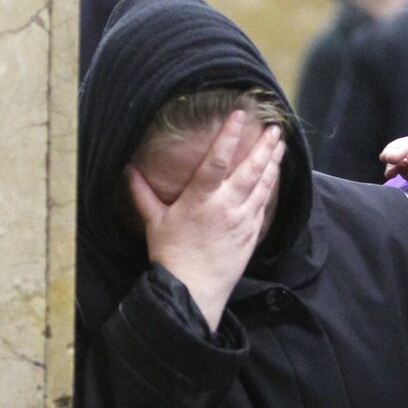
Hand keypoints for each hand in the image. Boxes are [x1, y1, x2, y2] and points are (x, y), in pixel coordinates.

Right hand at [127, 112, 284, 328]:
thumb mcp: (154, 222)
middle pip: (250, 170)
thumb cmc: (171, 256)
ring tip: (279, 144)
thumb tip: (128, 171)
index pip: (217, 160)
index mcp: (200, 199)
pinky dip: (270, 188)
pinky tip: (274, 176)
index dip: (229, 135)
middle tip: (274, 128)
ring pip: (262, 185)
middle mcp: (226, 206)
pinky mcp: (251, 234)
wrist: (193, 291)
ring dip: (272, 163)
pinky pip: (264, 206)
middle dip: (264, 147)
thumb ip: (143, 194)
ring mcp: (242, 220)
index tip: (239, 116)